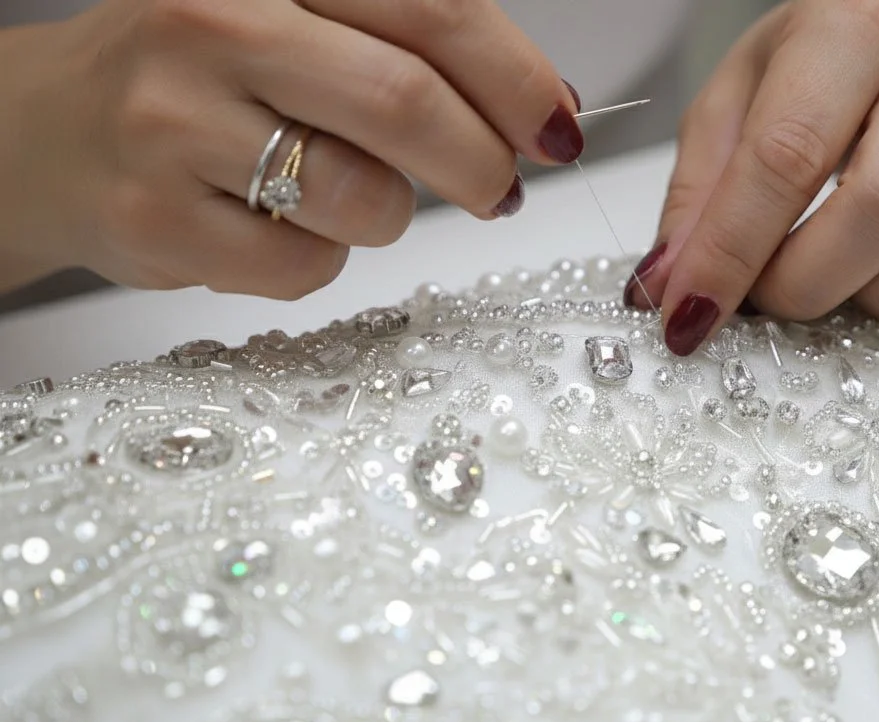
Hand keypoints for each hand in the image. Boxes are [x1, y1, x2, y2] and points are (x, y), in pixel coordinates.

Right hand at [0, 0, 581, 297]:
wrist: (44, 131)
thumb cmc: (196, 76)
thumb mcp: (294, 22)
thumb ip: (408, 48)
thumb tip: (544, 108)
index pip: (431, 10)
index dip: (515, 79)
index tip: (558, 126)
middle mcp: (212, 24)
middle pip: (406, 106)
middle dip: (482, 163)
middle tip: (498, 188)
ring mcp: (173, 125)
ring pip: (364, 200)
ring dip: (387, 215)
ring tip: (340, 193)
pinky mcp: (156, 222)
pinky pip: (304, 269)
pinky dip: (319, 261)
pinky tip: (270, 225)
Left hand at [624, 0, 878, 354]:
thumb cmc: (811, 76)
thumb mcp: (732, 104)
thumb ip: (698, 196)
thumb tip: (668, 290)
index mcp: (848, 32)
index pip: (787, 154)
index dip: (731, 251)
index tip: (689, 317)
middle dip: (809, 283)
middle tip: (771, 299)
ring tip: (845, 282)